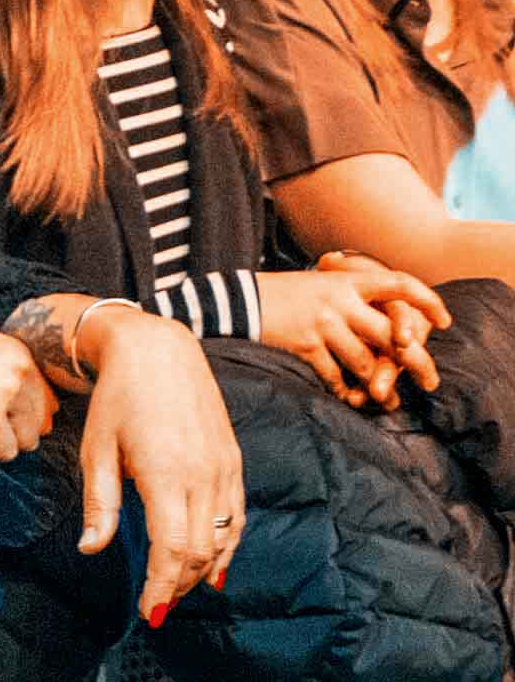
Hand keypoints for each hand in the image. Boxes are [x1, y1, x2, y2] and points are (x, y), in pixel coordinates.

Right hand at [0, 308, 55, 461]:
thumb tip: (6, 397)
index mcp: (17, 352)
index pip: (45, 394)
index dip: (29, 412)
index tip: (12, 421)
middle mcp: (20, 371)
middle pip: (40, 418)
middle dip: (21, 431)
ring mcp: (5, 394)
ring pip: (27, 438)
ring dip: (8, 442)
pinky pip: (5, 449)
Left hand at [73, 307, 241, 620]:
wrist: (159, 351)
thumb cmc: (117, 399)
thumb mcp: (95, 449)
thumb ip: (99, 502)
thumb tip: (91, 548)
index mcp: (167, 474)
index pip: (172, 549)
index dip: (161, 586)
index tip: (149, 611)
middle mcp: (203, 475)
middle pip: (202, 551)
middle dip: (179, 586)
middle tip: (158, 609)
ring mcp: (224, 467)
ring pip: (225, 537)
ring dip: (203, 570)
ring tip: (178, 591)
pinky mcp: (232, 460)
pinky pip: (237, 514)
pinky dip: (227, 544)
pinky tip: (212, 564)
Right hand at [255, 258, 446, 406]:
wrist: (236, 301)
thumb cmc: (281, 294)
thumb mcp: (320, 284)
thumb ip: (351, 298)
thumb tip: (387, 327)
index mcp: (348, 280)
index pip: (400, 285)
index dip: (428, 302)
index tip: (444, 322)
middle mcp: (340, 300)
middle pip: (392, 335)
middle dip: (416, 362)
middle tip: (429, 382)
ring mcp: (323, 323)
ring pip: (365, 361)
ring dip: (379, 386)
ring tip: (389, 400)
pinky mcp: (305, 345)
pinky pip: (334, 375)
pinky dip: (343, 390)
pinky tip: (349, 397)